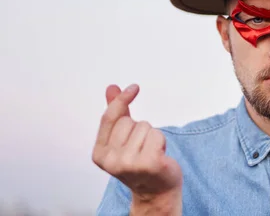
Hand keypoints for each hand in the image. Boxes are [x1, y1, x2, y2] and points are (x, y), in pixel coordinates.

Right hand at [92, 84, 182, 207]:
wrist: (156, 191)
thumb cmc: (140, 162)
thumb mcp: (123, 138)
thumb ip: (117, 113)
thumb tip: (111, 88)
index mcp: (99, 154)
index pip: (109, 118)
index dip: (121, 99)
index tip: (134, 87)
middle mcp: (111, 161)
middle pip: (129, 122)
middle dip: (140, 129)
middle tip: (142, 147)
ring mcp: (129, 164)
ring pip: (145, 127)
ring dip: (152, 136)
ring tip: (150, 152)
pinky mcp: (149, 164)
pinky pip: (157, 135)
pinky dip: (161, 141)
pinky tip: (159, 155)